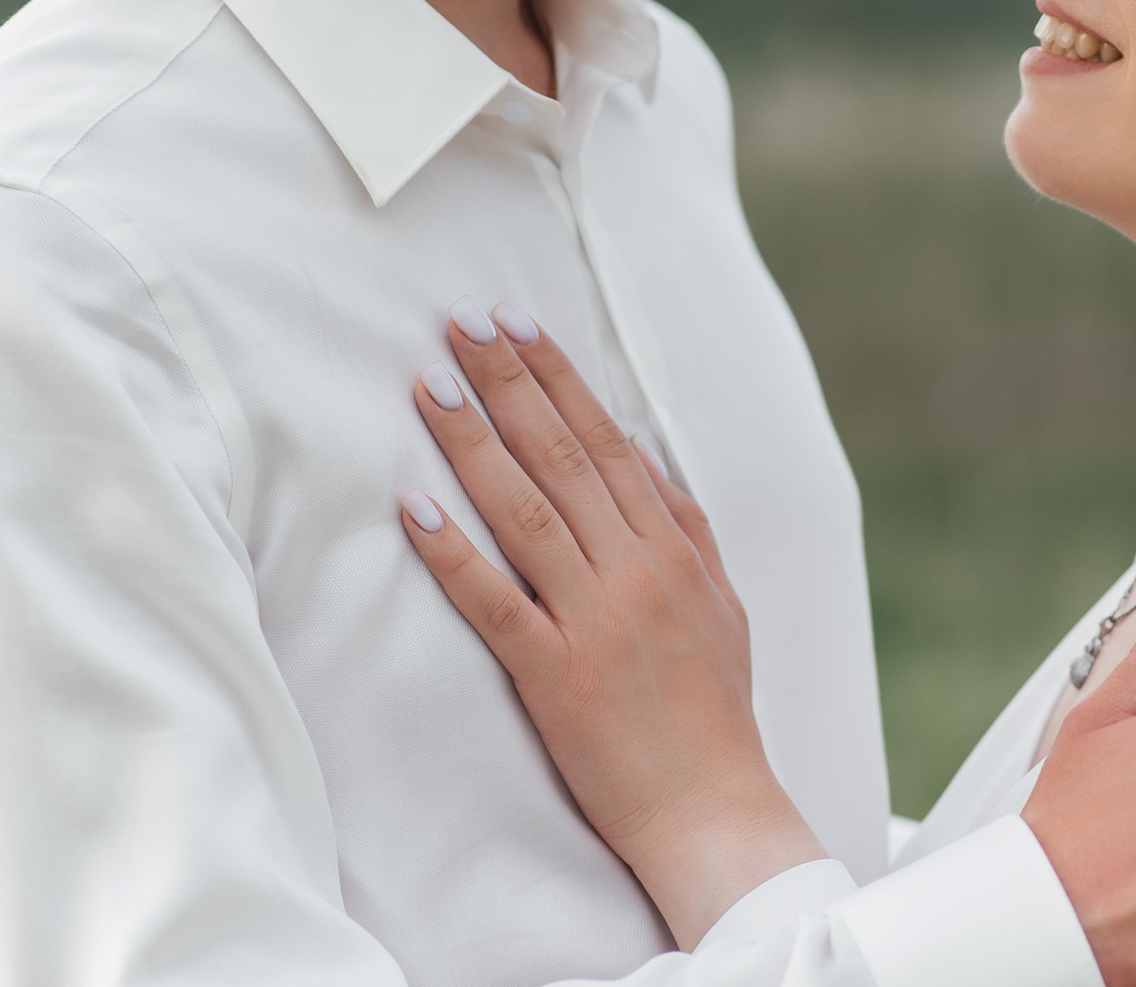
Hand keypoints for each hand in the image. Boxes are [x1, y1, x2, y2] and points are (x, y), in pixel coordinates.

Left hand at [398, 300, 826, 950]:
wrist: (716, 813)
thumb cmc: (716, 715)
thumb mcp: (723, 607)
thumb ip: (689, 530)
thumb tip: (650, 460)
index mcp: (672, 550)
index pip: (606, 441)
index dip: (558, 377)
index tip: (517, 321)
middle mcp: (636, 571)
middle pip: (562, 456)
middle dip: (508, 381)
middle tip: (461, 320)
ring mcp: (596, 620)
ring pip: (525, 511)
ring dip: (473, 442)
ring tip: (429, 384)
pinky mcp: (556, 675)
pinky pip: (494, 602)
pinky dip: (452, 551)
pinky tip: (412, 506)